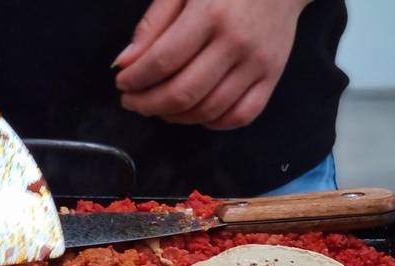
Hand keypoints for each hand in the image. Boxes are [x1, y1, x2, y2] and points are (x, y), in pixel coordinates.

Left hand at [114, 0, 311, 128]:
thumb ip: (153, 24)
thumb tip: (125, 63)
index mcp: (210, 14)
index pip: (162, 61)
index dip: (135, 79)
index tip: (122, 83)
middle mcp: (236, 42)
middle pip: (182, 93)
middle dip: (147, 104)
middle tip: (132, 101)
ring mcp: (257, 63)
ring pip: (208, 110)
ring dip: (173, 117)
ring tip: (157, 107)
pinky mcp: (273, 77)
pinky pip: (240, 116)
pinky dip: (211, 123)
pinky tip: (192, 112)